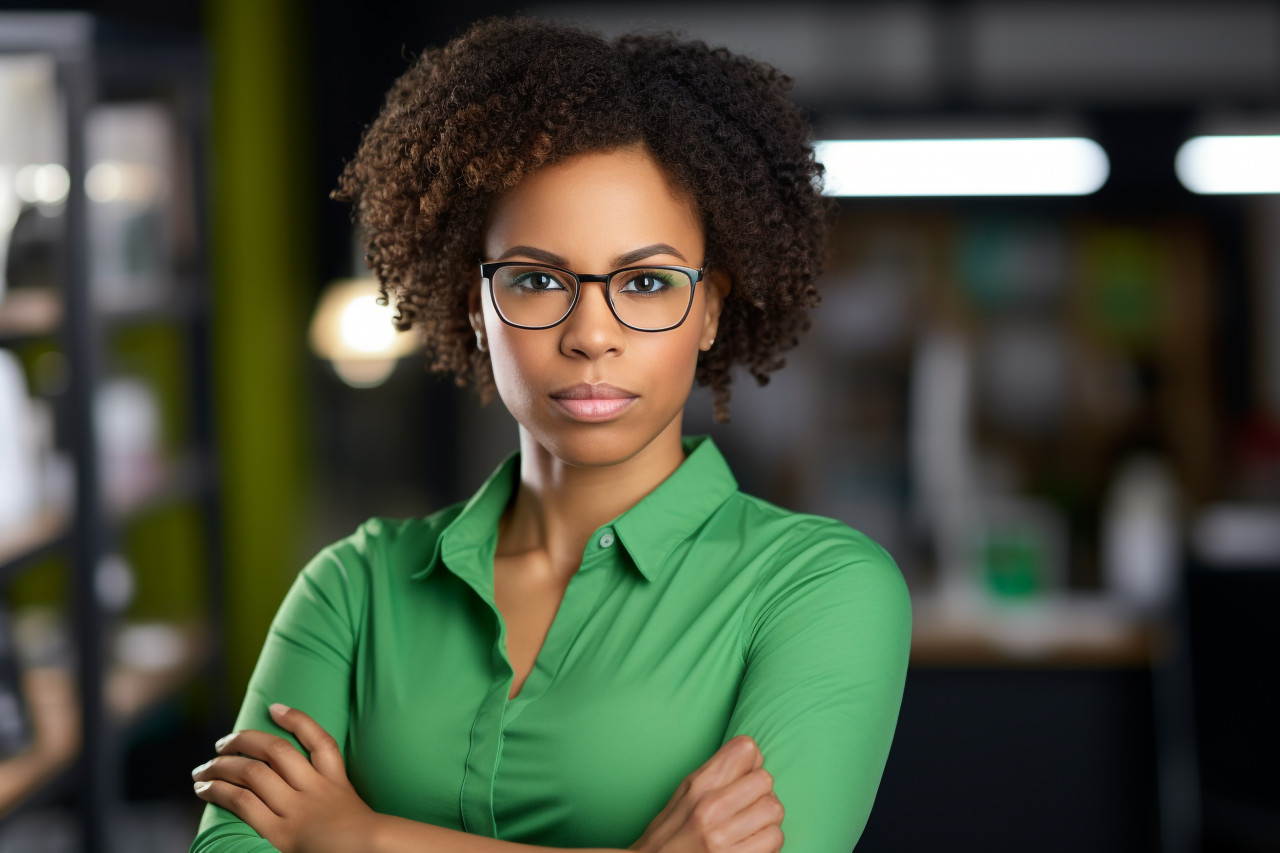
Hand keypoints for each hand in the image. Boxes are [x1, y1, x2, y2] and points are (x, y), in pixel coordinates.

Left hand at [192, 704, 377, 852]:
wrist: (372, 852)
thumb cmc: (364, 843)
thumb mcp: (354, 814)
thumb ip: (334, 801)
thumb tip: (304, 792)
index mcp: (337, 782)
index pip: (320, 741)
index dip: (297, 719)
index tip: (274, 707)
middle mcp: (316, 789)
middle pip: (277, 750)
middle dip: (245, 740)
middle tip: (222, 742)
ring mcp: (298, 808)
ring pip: (253, 772)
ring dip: (222, 766)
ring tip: (203, 768)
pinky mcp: (281, 832)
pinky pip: (243, 802)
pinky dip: (220, 790)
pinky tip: (205, 788)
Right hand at [630, 736, 783, 852]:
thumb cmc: (669, 834)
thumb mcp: (684, 794)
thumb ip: (717, 772)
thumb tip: (754, 754)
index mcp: (697, 786)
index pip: (746, 749)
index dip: (750, 762)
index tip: (744, 776)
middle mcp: (710, 809)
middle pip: (765, 780)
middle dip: (761, 792)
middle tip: (748, 805)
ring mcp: (723, 838)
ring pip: (774, 810)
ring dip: (767, 819)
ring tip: (749, 827)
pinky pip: (775, 840)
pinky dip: (767, 842)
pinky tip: (750, 844)